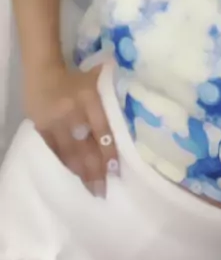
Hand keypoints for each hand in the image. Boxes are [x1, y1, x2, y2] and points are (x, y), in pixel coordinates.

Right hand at [24, 64, 117, 196]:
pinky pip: (54, 149)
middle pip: (84, 146)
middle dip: (94, 170)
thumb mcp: (98, 78)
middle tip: (103, 190)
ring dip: (80, 172)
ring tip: (91, 190)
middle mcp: (72, 112)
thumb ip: (115, 91)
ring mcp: (54, 122)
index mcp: (89, 98)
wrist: (42, 69)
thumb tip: (140, 99)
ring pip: (68, 152)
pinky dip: (65, 163)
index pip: (102, 129)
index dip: (108, 151)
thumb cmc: (77, 76)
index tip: (115, 171)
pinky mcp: (41, 127)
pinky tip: (74, 176)